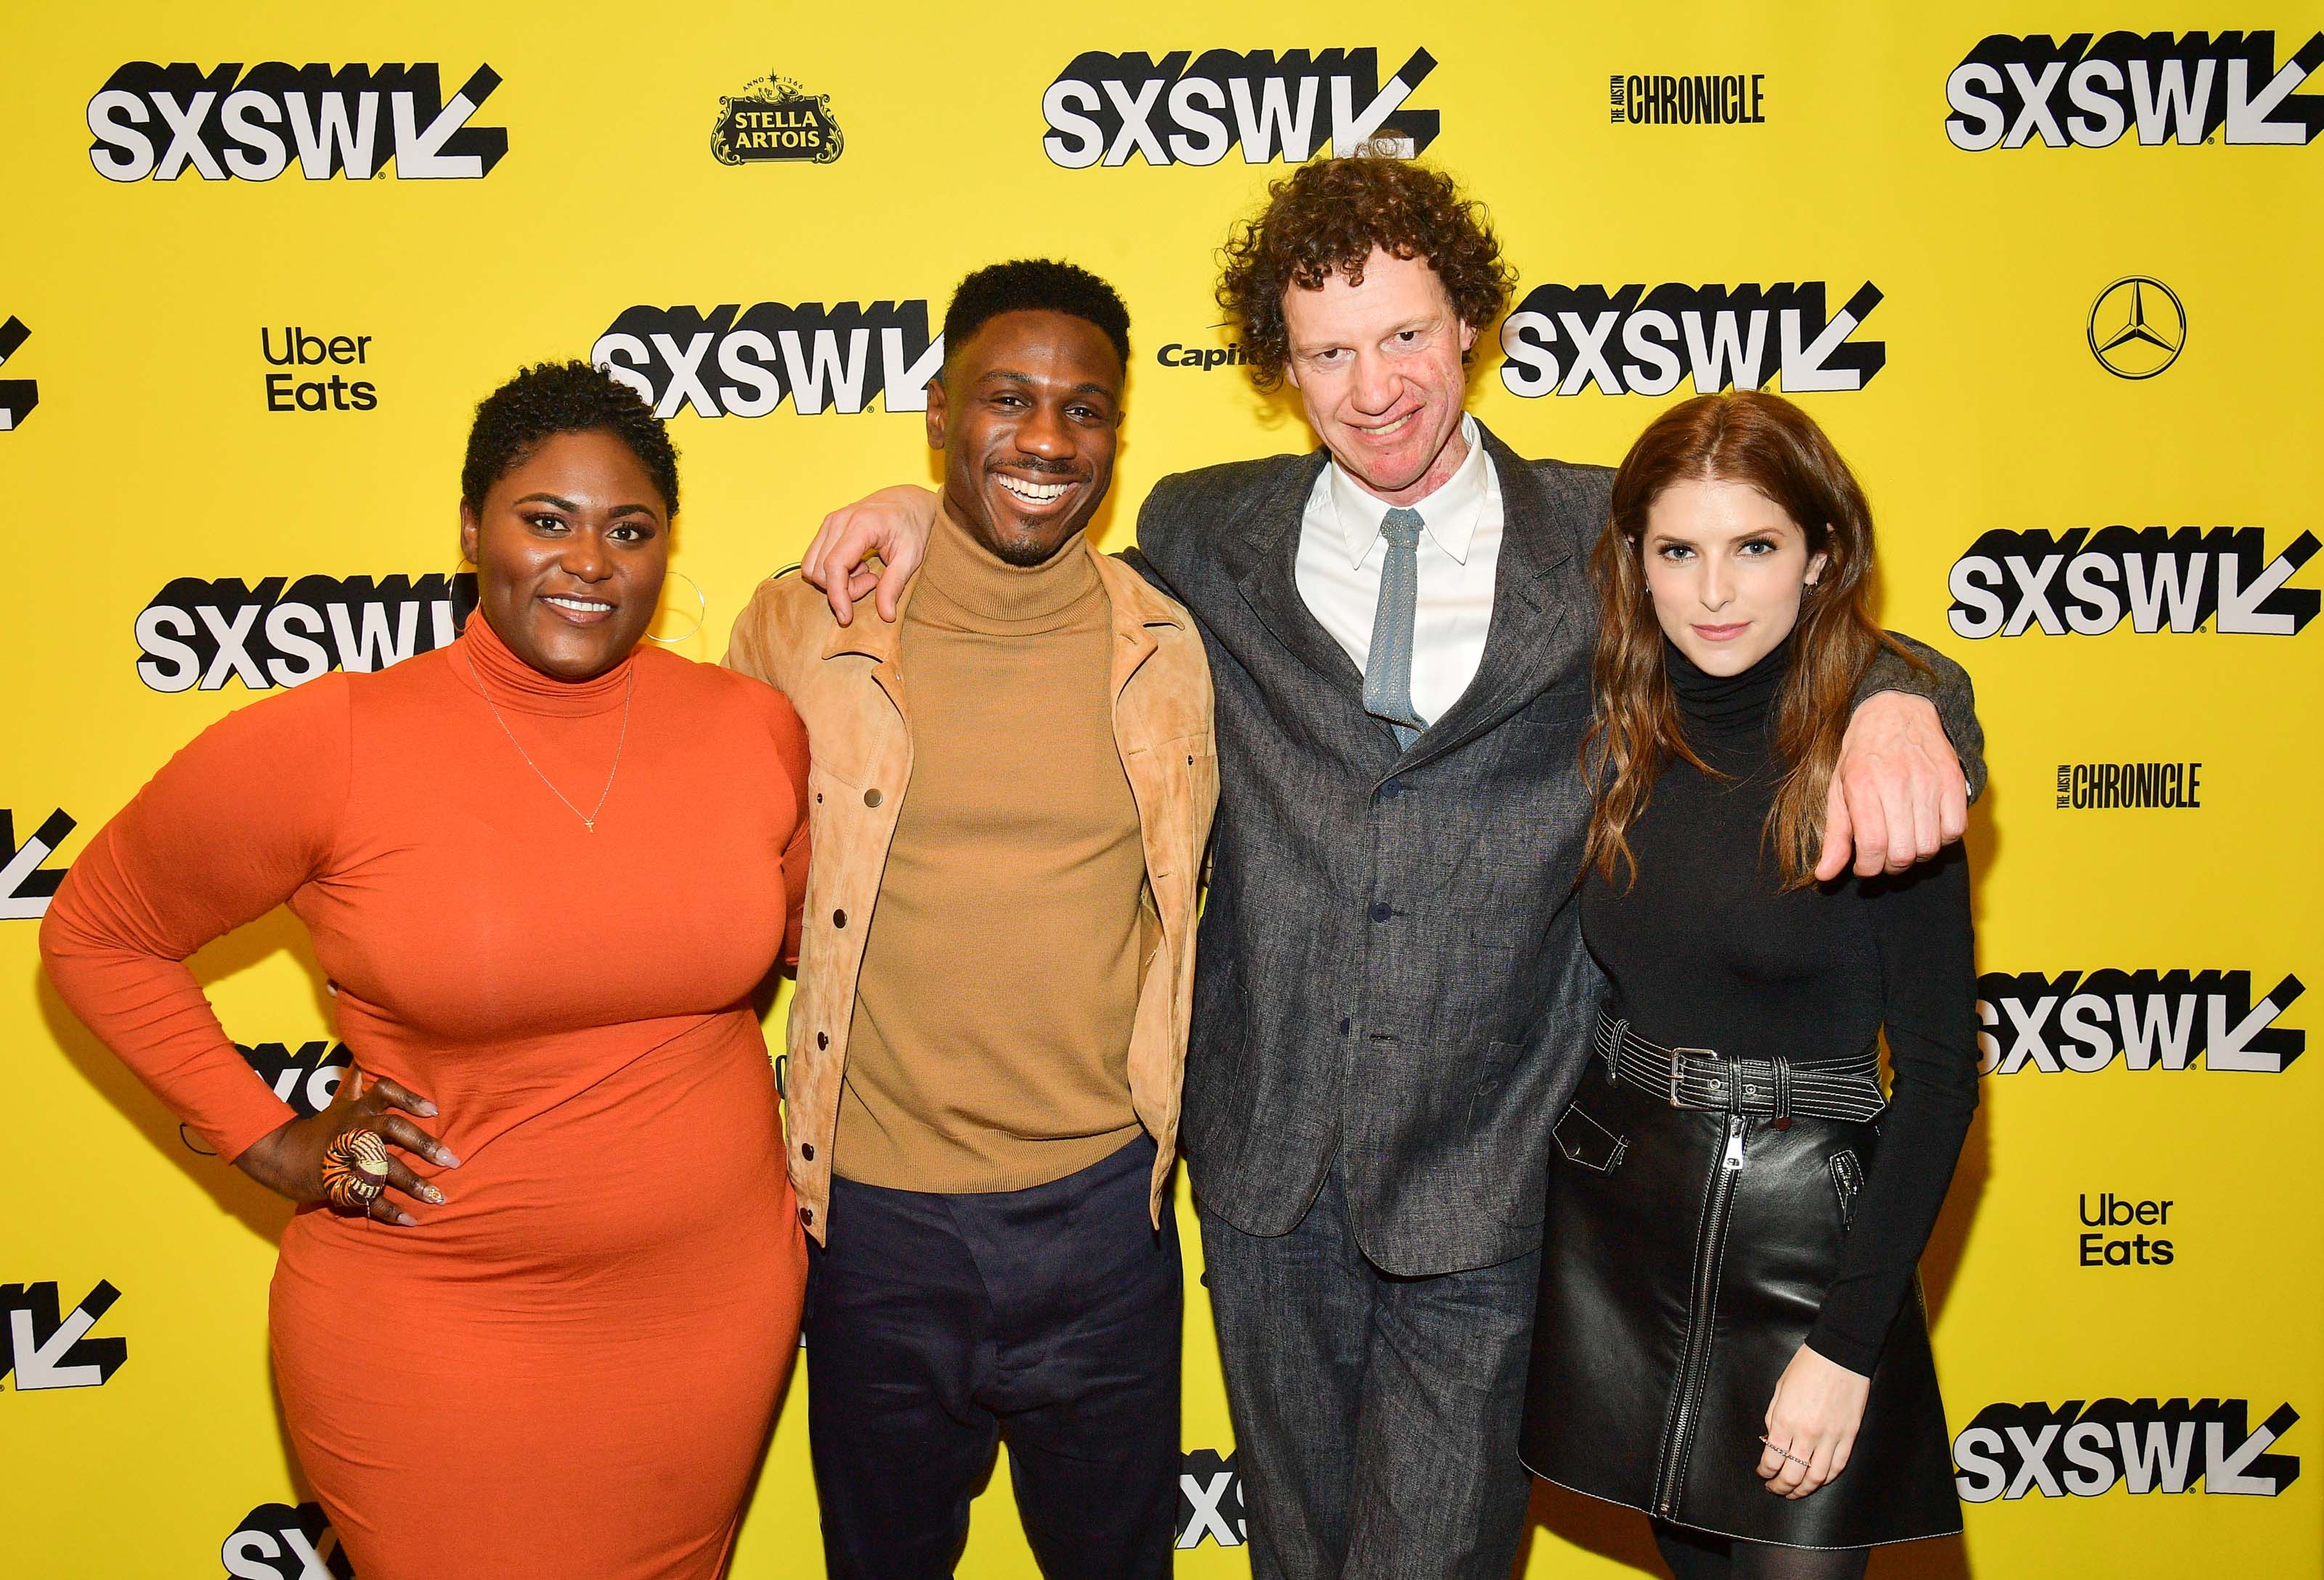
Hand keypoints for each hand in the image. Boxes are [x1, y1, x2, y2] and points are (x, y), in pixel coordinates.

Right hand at [234, 1071, 459, 1226]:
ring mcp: (347, 1157)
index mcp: (359, 1109)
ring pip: (385, 1169)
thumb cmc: (320, 1128)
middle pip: (393, 1131)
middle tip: (452, 1160)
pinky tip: (411, 1220)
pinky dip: (390, 1211)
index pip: (386, 1092)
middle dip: (424, 1145)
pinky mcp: (339, 1184)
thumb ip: (359, 1086)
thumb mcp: (339, 1103)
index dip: (410, 1099)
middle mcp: (356, 1129)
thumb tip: (367, 1063)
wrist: (280, 1155)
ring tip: (439, 1198)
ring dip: (413, 1184)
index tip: (434, 1112)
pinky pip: (368, 1199)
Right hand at [798, 485, 938, 625]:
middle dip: (842, 589)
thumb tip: (886, 615)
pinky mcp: (827, 526)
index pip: (834, 566)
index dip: (837, 595)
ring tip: (865, 573)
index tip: (846, 617)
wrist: (909, 501)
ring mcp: (830, 521)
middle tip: (873, 582)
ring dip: (835, 581)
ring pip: (812, 566)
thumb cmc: (913, 526)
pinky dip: (832, 571)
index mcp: (861, 524)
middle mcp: (839, 520)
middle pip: (820, 570)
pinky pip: (815, 559)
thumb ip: (895, 585)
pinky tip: (856, 566)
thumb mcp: (911, 557)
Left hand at [1758, 1343, 1870, 1497]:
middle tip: (1775, 1488)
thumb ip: (1774, 1418)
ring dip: (1803, 1490)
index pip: (1771, 1460)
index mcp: (1785, 1420)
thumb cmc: (1807, 1366)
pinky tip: (1817, 1480)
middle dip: (1781, 1487)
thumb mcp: (1780, 1389)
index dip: (1765, 1472)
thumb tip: (1772, 1441)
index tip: (1762, 1473)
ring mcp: (1831, 1437)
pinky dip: (1826, 1478)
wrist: (1840, 1353)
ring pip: (1816, 1478)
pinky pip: (1838, 1466)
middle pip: (1792, 1476)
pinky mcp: (1849, 1436)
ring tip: (1795, 1492)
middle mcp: (1807, 1433)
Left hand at [1816, 691, 1968, 880]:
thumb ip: (1835, 834)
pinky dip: (1942, 839)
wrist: (1897, 709)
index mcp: (1863, 785)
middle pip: (1902, 853)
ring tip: (1904, 842)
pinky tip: (1927, 828)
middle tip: (1883, 857)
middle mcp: (1897, 783)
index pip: (1872, 847)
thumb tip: (1825, 875)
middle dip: (1890, 866)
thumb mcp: (1838, 788)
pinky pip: (1956, 830)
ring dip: (1916, 855)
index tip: (1864, 866)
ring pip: (1930, 846)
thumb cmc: (1862, 753)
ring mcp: (1929, 781)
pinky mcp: (1953, 780)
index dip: (1868, 868)